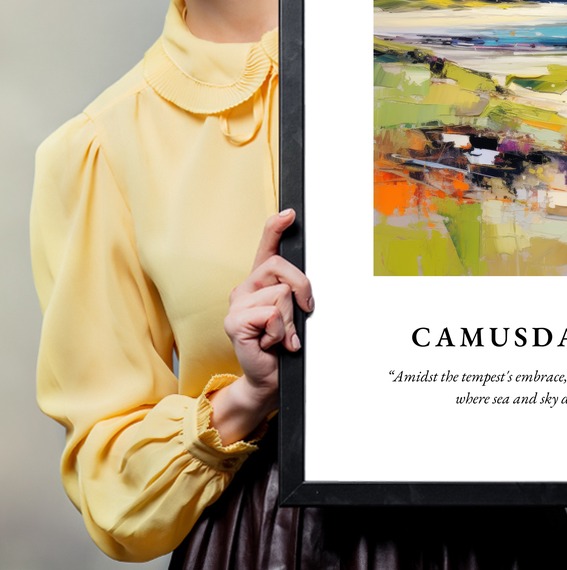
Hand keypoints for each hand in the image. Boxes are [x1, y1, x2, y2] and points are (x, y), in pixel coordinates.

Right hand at [209, 209, 313, 443]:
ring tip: (282, 336)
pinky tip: (271, 344)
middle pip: (281, 267)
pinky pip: (271, 314)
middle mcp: (245, 288)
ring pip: (281, 294)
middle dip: (302, 289)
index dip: (276, 228)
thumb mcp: (294, 314)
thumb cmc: (283, 346)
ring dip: (290, 321)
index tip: (290, 213)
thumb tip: (305, 286)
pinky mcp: (234, 322)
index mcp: (260, 282)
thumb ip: (295, 294)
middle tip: (303, 313)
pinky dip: (280, 332)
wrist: (269, 378)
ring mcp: (236, 304)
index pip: (266, 247)